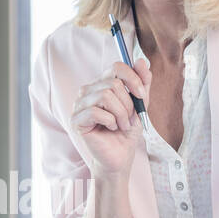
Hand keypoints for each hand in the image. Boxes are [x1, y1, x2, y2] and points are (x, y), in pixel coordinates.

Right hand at [70, 58, 150, 179]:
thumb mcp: (139, 105)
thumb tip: (142, 61)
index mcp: (102, 83)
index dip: (133, 79)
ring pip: (105, 95)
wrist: (120, 156)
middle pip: (113, 83)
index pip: (116, 67)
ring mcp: (79, 104)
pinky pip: (96, 111)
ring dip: (121, 113)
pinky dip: (110, 121)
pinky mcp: (76, 119)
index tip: (141, 95)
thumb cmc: (126, 131)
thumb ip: (141, 84)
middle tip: (129, 119)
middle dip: (128, 103)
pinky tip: (111, 128)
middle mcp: (88, 90)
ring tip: (122, 125)